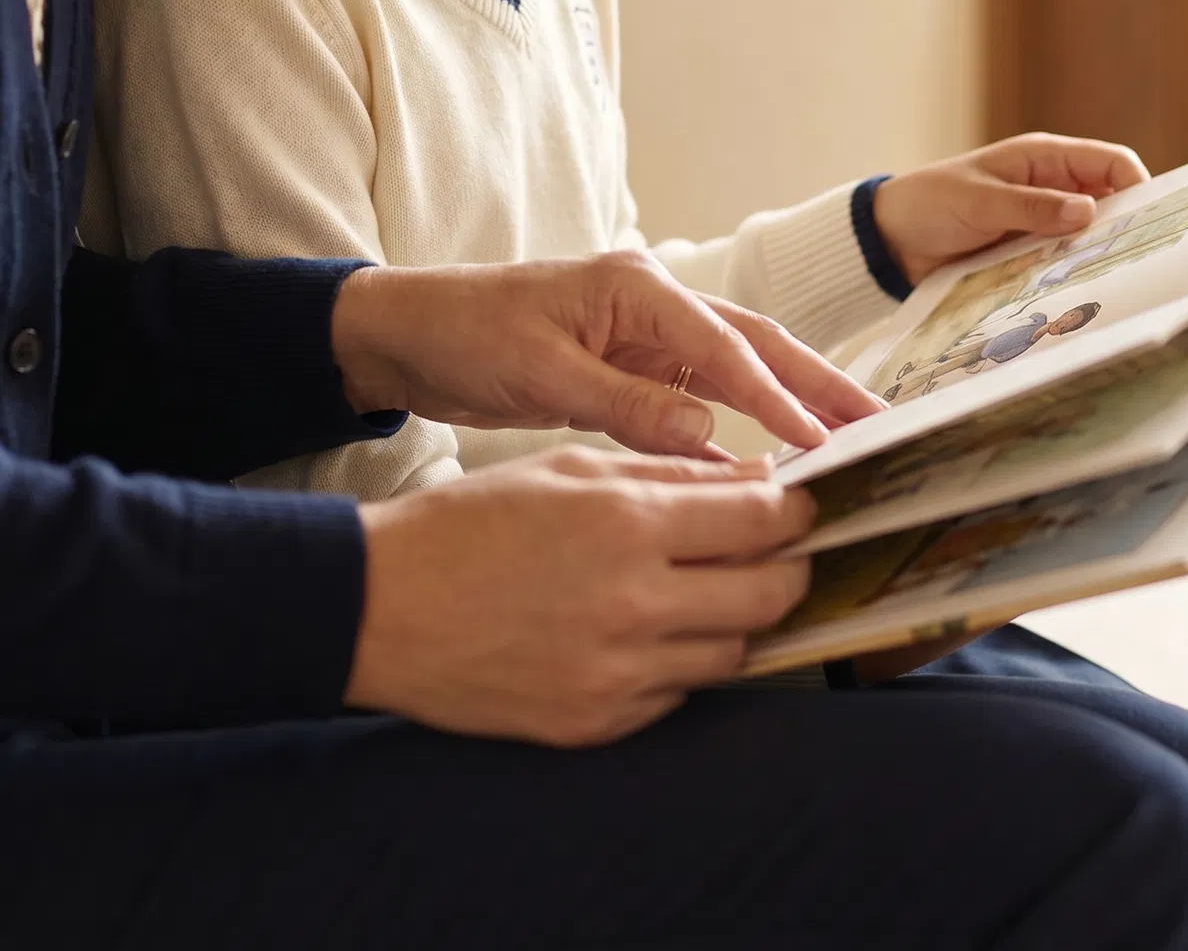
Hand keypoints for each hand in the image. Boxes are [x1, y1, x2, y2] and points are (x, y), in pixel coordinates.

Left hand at [331, 248, 885, 458]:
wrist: (410, 332)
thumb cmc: (466, 335)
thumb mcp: (540, 372)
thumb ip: (623, 402)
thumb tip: (706, 436)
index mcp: (638, 289)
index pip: (726, 348)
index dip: (778, 397)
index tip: (822, 442)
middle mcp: (655, 302)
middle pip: (756, 343)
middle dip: (818, 383)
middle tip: (880, 426)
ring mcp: (647, 333)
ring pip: (739, 367)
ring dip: (792, 400)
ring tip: (849, 442)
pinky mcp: (633, 365)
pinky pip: (702, 396)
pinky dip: (741, 424)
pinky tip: (769, 464)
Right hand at [345, 447, 813, 742]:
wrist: (382, 607)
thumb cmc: (474, 522)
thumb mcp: (573, 468)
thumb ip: (670, 475)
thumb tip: (755, 477)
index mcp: (630, 524)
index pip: (763, 522)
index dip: (796, 511)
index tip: (801, 505)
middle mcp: (635, 604)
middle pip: (768, 594)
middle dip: (788, 568)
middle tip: (780, 551)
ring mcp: (617, 674)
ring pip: (732, 652)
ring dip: (738, 619)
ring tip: (714, 589)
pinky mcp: (596, 723)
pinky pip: (677, 695)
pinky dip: (681, 662)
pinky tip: (655, 632)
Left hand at [871, 133, 1149, 287]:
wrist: (890, 241)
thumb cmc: (930, 203)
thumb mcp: (978, 201)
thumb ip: (1030, 206)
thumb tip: (1087, 212)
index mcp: (1044, 159)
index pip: (1109, 163)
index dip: (1137, 185)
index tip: (1155, 218)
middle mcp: (1051, 189)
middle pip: (1108, 205)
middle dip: (1126, 228)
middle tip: (1146, 261)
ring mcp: (1042, 224)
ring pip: (1088, 240)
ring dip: (1099, 258)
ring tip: (1120, 286)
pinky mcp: (1028, 255)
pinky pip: (1062, 264)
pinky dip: (1073, 277)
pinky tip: (1082, 299)